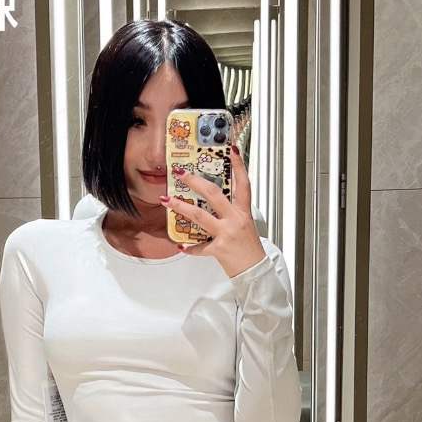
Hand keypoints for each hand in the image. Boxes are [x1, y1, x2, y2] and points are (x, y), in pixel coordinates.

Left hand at [161, 145, 265, 277]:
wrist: (255, 271)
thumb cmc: (250, 248)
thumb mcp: (245, 225)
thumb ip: (232, 213)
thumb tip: (215, 203)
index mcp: (243, 212)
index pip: (243, 183)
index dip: (238, 166)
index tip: (231, 150)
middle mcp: (235, 220)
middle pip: (213, 194)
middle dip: (194, 181)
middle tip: (180, 172)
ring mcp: (226, 233)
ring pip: (199, 215)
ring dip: (180, 206)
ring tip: (166, 200)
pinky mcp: (218, 249)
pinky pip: (199, 247)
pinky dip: (189, 248)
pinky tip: (180, 245)